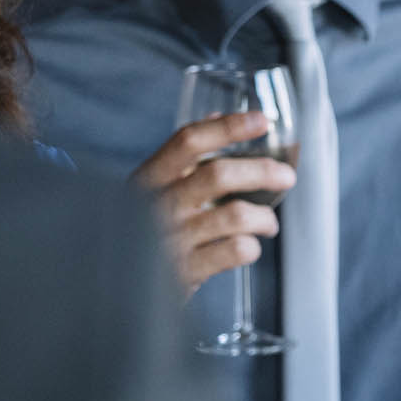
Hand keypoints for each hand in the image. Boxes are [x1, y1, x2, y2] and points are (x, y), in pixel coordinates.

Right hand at [129, 110, 295, 298]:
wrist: (113, 285)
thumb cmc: (142, 228)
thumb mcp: (151, 188)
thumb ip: (181, 155)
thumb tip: (215, 115)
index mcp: (149, 179)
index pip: (188, 141)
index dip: (228, 127)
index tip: (261, 121)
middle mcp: (158, 206)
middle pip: (218, 175)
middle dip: (262, 172)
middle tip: (287, 176)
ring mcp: (170, 240)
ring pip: (235, 216)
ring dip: (263, 217)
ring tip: (268, 223)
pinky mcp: (183, 272)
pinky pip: (234, 252)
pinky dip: (251, 247)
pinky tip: (248, 247)